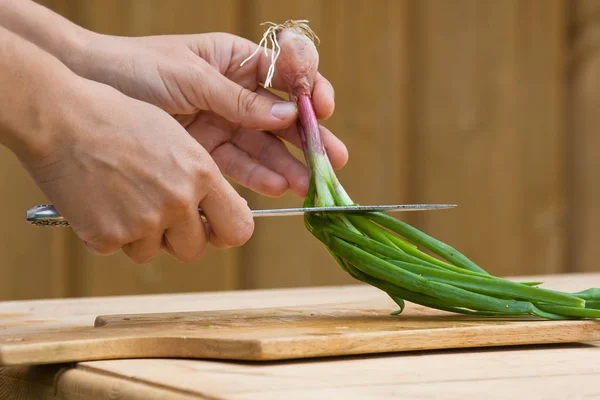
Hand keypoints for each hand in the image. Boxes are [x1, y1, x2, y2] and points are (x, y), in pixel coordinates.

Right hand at [23, 77, 253, 263]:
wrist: (60, 117)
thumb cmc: (117, 119)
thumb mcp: (176, 139)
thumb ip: (201, 178)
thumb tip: (215, 212)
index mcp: (201, 174)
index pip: (238, 229)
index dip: (225, 233)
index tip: (214, 229)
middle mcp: (178, 202)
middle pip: (193, 250)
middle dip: (177, 238)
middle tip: (156, 214)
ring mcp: (142, 222)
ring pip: (151, 253)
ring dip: (139, 236)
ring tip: (120, 198)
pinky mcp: (106, 236)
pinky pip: (116, 249)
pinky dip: (106, 232)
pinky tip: (96, 200)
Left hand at [72, 32, 347, 196]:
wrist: (86, 88)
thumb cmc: (134, 67)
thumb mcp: (191, 77)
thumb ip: (239, 100)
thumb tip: (287, 113)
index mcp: (235, 60)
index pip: (286, 73)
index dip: (308, 90)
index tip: (320, 107)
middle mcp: (235, 92)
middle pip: (281, 116)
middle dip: (309, 138)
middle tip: (334, 160)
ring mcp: (222, 122)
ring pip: (263, 146)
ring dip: (289, 165)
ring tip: (309, 185)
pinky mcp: (206, 150)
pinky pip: (238, 164)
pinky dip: (257, 176)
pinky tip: (277, 187)